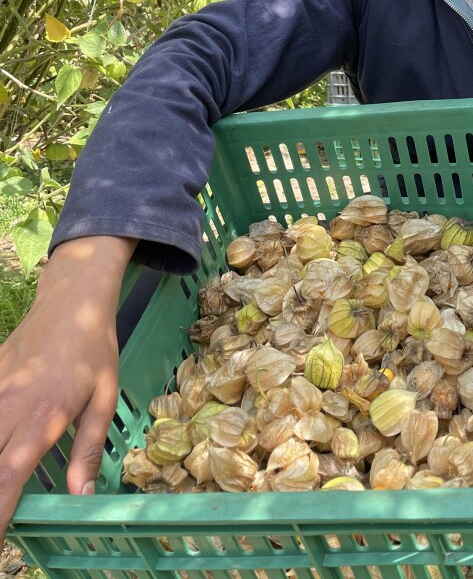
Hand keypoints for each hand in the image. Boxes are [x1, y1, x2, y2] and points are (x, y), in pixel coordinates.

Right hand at [0, 236, 134, 542]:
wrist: (71, 298)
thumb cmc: (94, 349)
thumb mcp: (104, 397)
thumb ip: (89, 448)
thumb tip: (81, 496)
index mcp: (43, 418)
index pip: (8, 476)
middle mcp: (9, 409)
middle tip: (0, 533)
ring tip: (2, 492)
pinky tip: (0, 442)